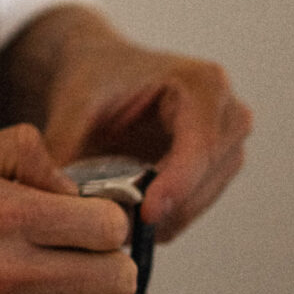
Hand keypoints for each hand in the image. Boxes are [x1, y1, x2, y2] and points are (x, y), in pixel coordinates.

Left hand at [0, 3, 251, 239]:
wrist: (102, 69)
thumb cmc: (93, 78)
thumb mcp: (73, 105)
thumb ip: (65, 148)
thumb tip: (63, 201)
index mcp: (203, 84)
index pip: (202, 146)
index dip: (176, 185)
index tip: (144, 215)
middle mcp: (228, 112)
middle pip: (206, 179)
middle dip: (163, 207)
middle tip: (113, 224)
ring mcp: (230, 143)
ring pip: (201, 200)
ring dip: (160, 216)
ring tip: (112, 216)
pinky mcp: (220, 167)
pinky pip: (194, 207)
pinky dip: (162, 217)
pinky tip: (127, 211)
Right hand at [0, 122, 135, 293]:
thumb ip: (18, 156)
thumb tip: (68, 181)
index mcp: (1, 215)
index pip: (108, 227)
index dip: (107, 218)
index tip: (91, 217)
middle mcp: (3, 274)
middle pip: (114, 281)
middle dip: (106, 261)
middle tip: (80, 251)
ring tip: (35, 278)